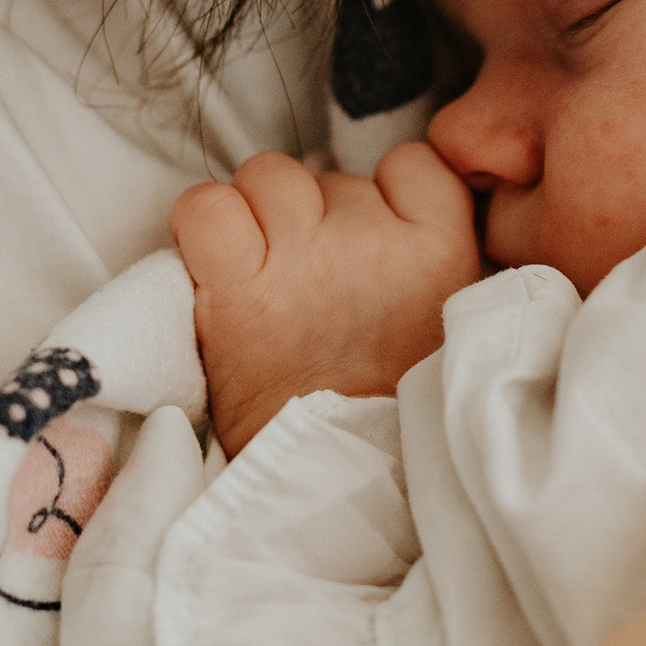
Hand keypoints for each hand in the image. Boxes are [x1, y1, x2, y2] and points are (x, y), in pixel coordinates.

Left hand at [170, 145, 485, 454]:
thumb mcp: (442, 319)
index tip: (370, 239)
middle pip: (330, 178)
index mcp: (443, 251)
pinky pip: (207, 208)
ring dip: (256, 216)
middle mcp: (376, 245)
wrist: (334, 482)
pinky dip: (203, 223)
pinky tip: (217, 264)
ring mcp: (305, 261)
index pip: (412, 162)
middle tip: (309, 282)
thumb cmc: (383, 406)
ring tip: (261, 273)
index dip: (382, 193)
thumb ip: (421, 254)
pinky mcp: (239, 291)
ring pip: (267, 178)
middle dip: (313, 218)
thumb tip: (365, 199)